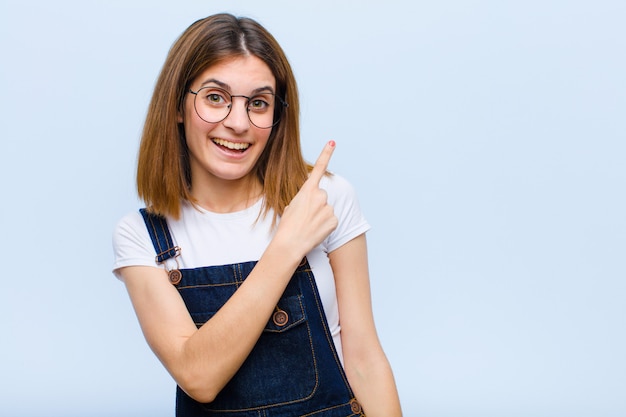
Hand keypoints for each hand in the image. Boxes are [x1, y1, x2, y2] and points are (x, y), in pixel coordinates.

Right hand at [275, 141, 338, 257]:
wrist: (290, 243)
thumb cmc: (287, 226)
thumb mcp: (291, 206)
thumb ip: (304, 199)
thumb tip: (312, 204)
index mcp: (307, 190)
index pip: (318, 169)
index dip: (326, 154)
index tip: (332, 142)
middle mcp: (320, 196)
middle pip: (322, 197)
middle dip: (316, 205)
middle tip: (305, 217)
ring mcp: (328, 208)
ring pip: (326, 210)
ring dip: (320, 216)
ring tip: (309, 225)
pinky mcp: (334, 220)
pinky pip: (331, 220)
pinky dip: (325, 226)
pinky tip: (316, 230)